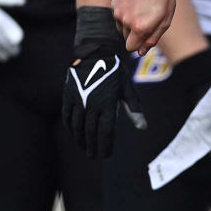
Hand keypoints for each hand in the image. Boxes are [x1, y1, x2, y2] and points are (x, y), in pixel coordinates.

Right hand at [62, 7, 146, 157]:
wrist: (95, 53)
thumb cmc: (115, 72)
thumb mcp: (127, 89)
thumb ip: (134, 109)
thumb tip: (143, 127)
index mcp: (108, 104)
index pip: (106, 132)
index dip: (105, 145)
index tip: (106, 154)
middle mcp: (92, 104)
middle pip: (90, 132)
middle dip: (92, 147)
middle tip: (94, 156)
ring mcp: (79, 100)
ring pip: (78, 127)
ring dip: (81, 140)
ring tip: (85, 149)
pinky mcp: (69, 96)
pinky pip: (67, 116)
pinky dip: (71, 127)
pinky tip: (74, 134)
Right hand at [112, 0, 176, 55]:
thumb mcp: (165, 22)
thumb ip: (152, 39)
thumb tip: (140, 53)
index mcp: (140, 27)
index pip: (131, 48)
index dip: (139, 44)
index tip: (145, 36)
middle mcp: (126, 20)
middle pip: (126, 38)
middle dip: (135, 34)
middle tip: (147, 19)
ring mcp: (118, 11)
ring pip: (121, 27)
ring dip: (129, 24)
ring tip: (141, 10)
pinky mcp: (114, 2)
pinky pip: (117, 15)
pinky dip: (124, 13)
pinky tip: (135, 3)